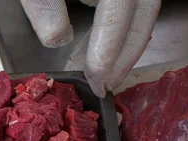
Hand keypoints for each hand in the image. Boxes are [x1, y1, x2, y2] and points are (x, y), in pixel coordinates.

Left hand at [20, 0, 160, 96]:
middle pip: (144, 11)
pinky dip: (124, 25)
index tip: (98, 78)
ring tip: (110, 72)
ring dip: (128, 42)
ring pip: (144, 7)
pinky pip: (135, 1)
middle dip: (126, 53)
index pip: (119, 11)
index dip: (110, 50)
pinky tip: (110, 44)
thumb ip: (43, 3)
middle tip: (107, 85)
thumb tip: (58, 39)